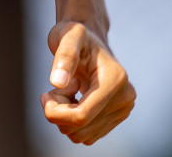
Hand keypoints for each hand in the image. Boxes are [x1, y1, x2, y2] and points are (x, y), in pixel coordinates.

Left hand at [43, 21, 135, 144]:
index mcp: (115, 80)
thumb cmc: (75, 35)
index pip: (81, 116)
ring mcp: (124, 110)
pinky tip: (74, 99)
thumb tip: (58, 83)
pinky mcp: (117, 118)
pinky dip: (73, 122)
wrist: (89, 38)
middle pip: (81, 129)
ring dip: (65, 117)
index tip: (45, 94)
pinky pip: (87, 135)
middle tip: (57, 88)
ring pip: (82, 136)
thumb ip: (64, 56)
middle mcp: (126, 98)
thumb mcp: (66, 37)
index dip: (55, 112)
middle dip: (59, 112)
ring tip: (67, 91)